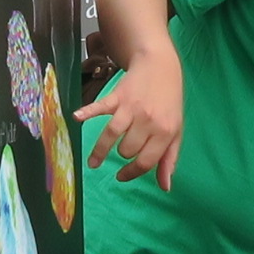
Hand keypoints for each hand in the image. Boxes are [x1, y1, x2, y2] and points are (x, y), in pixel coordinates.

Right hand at [72, 48, 185, 188]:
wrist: (160, 66)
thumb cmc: (169, 102)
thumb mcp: (175, 131)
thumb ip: (169, 159)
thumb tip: (165, 187)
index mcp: (165, 132)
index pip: (146, 161)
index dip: (132, 173)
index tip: (122, 177)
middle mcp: (148, 121)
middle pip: (127, 150)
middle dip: (123, 155)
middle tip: (122, 151)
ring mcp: (131, 108)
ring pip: (112, 135)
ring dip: (100, 151)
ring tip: (93, 163)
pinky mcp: (117, 96)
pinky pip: (100, 106)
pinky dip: (87, 112)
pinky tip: (77, 118)